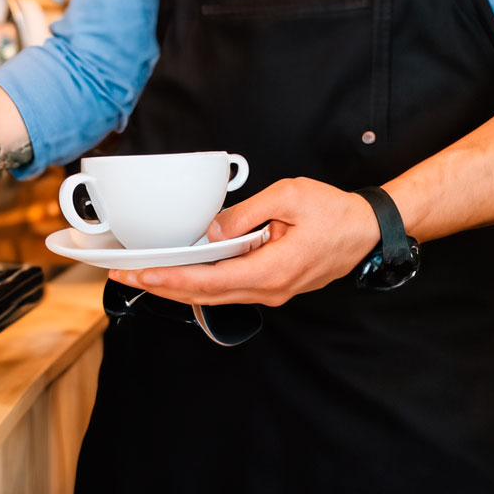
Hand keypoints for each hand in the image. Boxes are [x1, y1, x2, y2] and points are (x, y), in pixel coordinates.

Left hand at [108, 178, 381, 306]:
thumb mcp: (288, 197)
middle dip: (161, 287)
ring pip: (213, 296)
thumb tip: (211, 230)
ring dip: (176, 287)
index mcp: (272, 270)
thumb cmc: (334, 213)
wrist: (368, 230)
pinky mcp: (270, 285)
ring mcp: (270, 291)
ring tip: (141, 275)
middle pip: (204, 295)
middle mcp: (269, 289)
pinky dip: (197, 284)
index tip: (142, 275)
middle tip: (124, 275)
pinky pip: (227, 289)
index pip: (210, 282)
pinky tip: (177, 275)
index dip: (172, 281)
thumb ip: (245, 214)